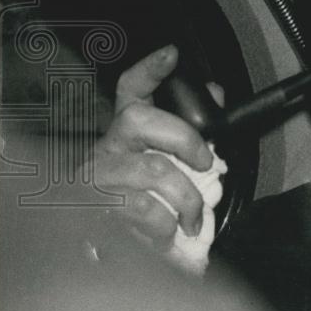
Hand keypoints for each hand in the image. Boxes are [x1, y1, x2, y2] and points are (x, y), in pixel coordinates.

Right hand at [90, 45, 218, 243]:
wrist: (104, 257)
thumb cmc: (139, 206)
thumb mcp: (163, 166)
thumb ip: (187, 131)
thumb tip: (215, 93)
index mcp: (125, 133)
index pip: (131, 89)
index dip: (149, 70)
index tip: (172, 52)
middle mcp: (106, 148)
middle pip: (139, 121)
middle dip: (184, 138)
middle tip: (207, 163)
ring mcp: (97, 178)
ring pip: (151, 171)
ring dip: (186, 198)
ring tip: (193, 220)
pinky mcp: (95, 211)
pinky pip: (143, 212)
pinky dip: (166, 228)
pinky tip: (167, 238)